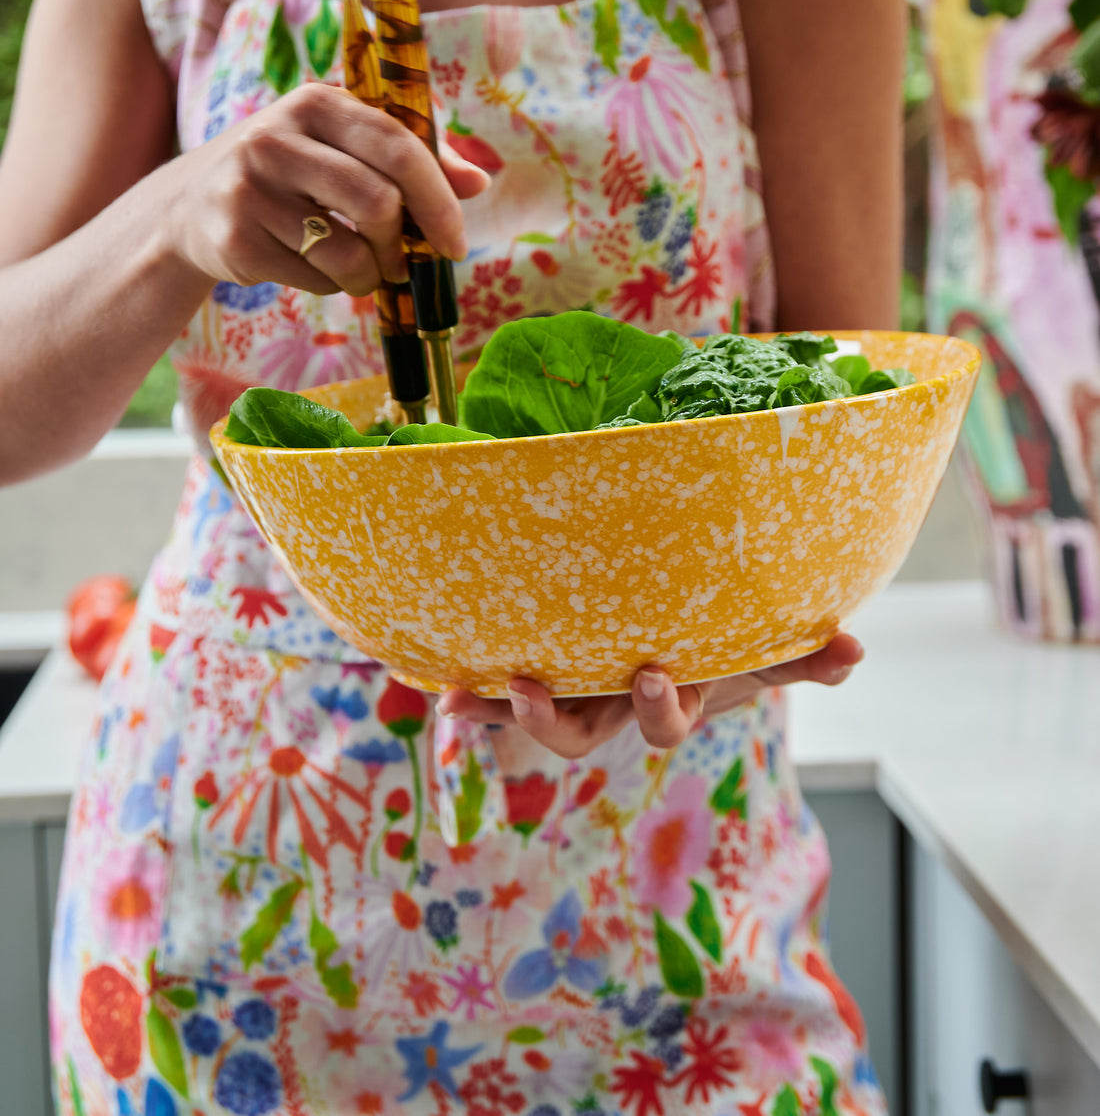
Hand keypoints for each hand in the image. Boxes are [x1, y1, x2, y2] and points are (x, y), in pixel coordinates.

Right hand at [164, 82, 488, 296]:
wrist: (193, 204)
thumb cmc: (295, 173)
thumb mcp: (347, 149)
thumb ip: (415, 159)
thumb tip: (480, 181)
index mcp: (319, 101)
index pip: (400, 148)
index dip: (438, 202)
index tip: (455, 243)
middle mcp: (277, 136)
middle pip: (378, 205)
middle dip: (401, 247)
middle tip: (402, 262)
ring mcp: (250, 187)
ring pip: (349, 252)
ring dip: (371, 276)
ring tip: (363, 271)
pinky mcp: (236, 237)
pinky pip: (316, 278)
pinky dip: (333, 284)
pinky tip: (315, 267)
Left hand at [437, 632, 863, 759]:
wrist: (679, 639)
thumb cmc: (722, 649)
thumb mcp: (760, 652)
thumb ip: (804, 657)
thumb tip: (856, 648)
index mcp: (667, 700)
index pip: (665, 719)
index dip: (661, 707)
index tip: (659, 675)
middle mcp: (611, 708)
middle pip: (583, 735)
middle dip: (558, 722)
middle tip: (531, 690)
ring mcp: (575, 695)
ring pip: (537, 719)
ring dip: (507, 711)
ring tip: (477, 694)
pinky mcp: (541, 675)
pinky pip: (499, 692)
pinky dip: (472, 698)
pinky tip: (441, 689)